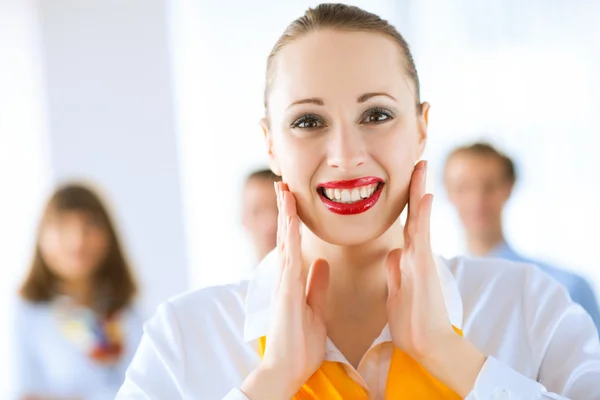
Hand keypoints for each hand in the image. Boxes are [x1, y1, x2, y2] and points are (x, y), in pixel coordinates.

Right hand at [241, 182, 329, 399]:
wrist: (288, 369)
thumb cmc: (301, 343)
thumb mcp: (315, 308)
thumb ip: (316, 285)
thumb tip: (321, 263)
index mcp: (293, 281)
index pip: (293, 243)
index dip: (293, 220)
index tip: (294, 199)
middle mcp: (285, 278)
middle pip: (285, 236)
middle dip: (285, 209)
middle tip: (284, 183)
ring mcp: (283, 283)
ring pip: (284, 241)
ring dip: (284, 214)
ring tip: (284, 190)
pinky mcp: (286, 292)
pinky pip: (289, 257)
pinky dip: (289, 236)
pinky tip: (291, 219)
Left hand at [385, 160, 452, 359]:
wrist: (427, 346)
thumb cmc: (411, 324)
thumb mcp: (396, 294)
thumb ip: (395, 273)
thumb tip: (393, 255)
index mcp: (407, 260)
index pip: (406, 225)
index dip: (406, 203)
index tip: (405, 183)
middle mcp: (415, 256)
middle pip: (414, 215)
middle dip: (415, 188)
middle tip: (418, 162)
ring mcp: (420, 261)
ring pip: (418, 219)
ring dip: (419, 192)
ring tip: (421, 166)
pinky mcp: (423, 270)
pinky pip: (421, 237)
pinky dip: (422, 216)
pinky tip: (424, 195)